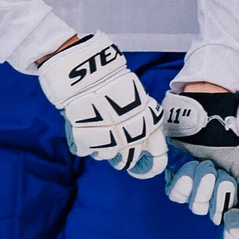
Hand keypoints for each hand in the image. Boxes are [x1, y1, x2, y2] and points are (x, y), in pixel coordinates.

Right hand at [35, 34, 167, 177]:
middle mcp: (133, 137)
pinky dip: (82, 140)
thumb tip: (139, 144)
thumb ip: (139, 123)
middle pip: (128, 162)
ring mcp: (110, 141)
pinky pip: (85, 150)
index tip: (140, 166)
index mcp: (150, 125)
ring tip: (94, 125)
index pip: (157, 160)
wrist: (87, 71)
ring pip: (105, 156)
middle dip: (120, 157)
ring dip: (100, 146)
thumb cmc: (112, 82)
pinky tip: (81, 124)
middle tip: (112, 143)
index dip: (148, 167)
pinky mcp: (87, 143)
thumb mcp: (136, 100)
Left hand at [159, 85, 238, 235]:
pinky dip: (185, 179)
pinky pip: (178, 195)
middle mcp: (218, 192)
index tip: (235, 219)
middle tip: (222, 174)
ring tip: (206, 162)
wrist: (209, 110)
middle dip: (221, 193)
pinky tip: (189, 164)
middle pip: (217, 216)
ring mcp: (197, 185)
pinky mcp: (177, 178)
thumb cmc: (232, 135)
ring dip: (203, 182)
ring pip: (196, 207)